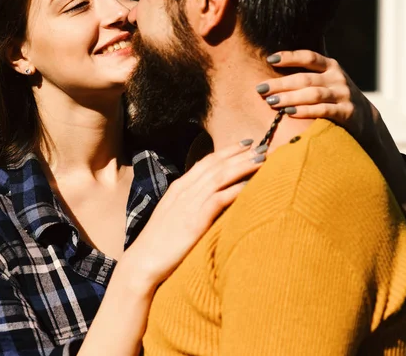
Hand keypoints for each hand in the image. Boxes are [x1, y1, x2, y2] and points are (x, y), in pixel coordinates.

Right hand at [122, 140, 263, 291]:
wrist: (143, 261)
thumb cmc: (160, 242)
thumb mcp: (174, 214)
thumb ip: (190, 202)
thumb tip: (210, 196)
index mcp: (179, 186)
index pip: (207, 161)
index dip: (228, 151)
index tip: (246, 143)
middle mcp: (185, 190)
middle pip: (217, 164)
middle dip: (241, 154)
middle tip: (262, 146)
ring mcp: (189, 203)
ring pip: (220, 177)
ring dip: (242, 166)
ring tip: (262, 159)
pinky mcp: (195, 220)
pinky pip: (219, 199)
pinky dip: (236, 190)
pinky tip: (250, 185)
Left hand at [255, 49, 377, 143]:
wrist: (365, 118)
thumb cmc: (335, 95)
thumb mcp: (326, 79)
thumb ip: (308, 72)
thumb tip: (274, 62)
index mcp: (331, 66)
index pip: (309, 57)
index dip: (290, 57)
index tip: (270, 59)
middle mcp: (337, 78)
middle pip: (305, 79)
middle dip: (281, 84)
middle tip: (261, 89)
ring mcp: (343, 95)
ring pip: (313, 94)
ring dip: (290, 98)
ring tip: (271, 102)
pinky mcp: (347, 112)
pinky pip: (323, 110)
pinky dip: (305, 111)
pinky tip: (289, 113)